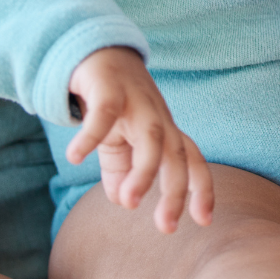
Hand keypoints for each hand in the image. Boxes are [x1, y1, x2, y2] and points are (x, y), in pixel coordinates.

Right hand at [65, 47, 213, 232]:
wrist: (97, 50)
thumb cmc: (114, 103)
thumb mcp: (118, 142)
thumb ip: (122, 172)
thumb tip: (123, 202)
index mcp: (164, 132)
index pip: (192, 161)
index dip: (202, 189)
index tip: (204, 221)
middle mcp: (157, 117)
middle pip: (177, 155)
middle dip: (175, 192)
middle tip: (166, 227)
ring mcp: (137, 101)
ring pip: (152, 138)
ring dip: (144, 172)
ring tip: (129, 202)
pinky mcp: (109, 88)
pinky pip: (103, 114)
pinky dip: (90, 135)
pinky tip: (75, 158)